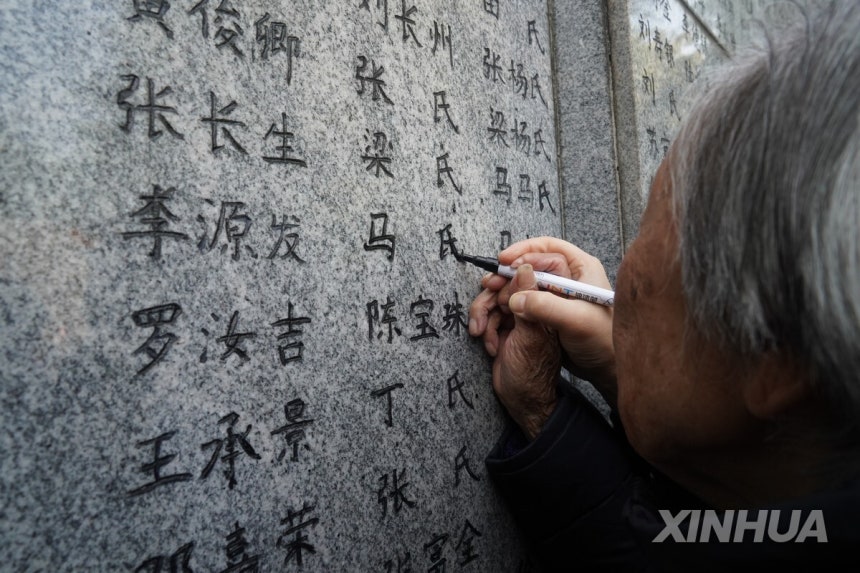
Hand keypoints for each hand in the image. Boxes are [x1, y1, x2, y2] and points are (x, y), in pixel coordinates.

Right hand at [469, 237, 616, 405]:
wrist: (607, 368)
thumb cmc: (603, 341)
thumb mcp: (576, 321)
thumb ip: (545, 306)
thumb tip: (515, 298)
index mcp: (581, 268)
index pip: (548, 248)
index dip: (523, 251)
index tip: (503, 261)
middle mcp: (569, 277)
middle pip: (532, 264)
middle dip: (509, 271)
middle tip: (491, 282)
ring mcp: (558, 295)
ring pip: (526, 282)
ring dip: (506, 288)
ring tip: (490, 297)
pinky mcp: (550, 311)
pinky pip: (525, 300)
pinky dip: (510, 303)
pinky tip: (500, 312)